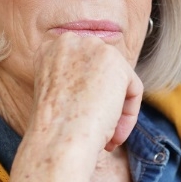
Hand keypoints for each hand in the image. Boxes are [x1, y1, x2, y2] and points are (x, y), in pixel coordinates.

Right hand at [29, 32, 142, 154]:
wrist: (57, 139)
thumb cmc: (53, 130)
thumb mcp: (56, 96)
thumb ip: (74, 82)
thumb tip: (101, 87)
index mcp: (48, 50)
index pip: (81, 68)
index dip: (86, 97)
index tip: (83, 120)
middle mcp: (68, 42)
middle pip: (101, 72)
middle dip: (104, 102)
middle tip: (101, 132)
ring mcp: (92, 47)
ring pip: (118, 81)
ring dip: (116, 111)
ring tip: (107, 138)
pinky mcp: (116, 61)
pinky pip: (133, 89)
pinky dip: (129, 115)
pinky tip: (114, 135)